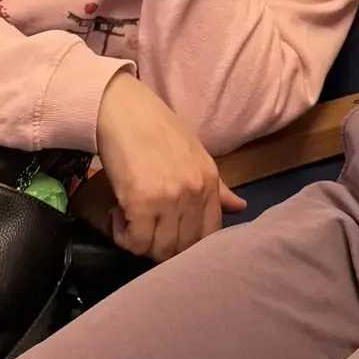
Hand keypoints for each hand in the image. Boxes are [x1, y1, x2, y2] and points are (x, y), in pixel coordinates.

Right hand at [96, 73, 244, 261]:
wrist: (123, 109)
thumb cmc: (157, 128)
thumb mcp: (196, 154)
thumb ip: (217, 187)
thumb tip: (241, 207)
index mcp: (210, 181)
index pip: (210, 235)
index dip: (188, 246)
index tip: (168, 237)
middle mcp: (194, 192)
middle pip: (183, 247)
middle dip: (162, 248)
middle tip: (144, 231)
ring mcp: (169, 198)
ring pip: (159, 249)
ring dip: (141, 243)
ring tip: (129, 222)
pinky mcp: (140, 202)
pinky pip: (135, 241)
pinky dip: (123, 236)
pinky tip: (117, 216)